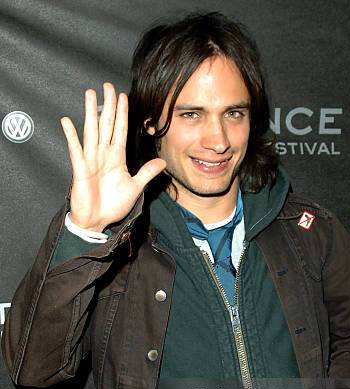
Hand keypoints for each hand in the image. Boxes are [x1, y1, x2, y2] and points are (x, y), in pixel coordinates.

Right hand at [60, 82, 165, 231]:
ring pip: (92, 131)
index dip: (122, 113)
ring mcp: (90, 160)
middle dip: (108, 105)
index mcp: (116, 158)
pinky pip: (76, 149)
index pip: (119, 130)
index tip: (122, 97)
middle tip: (107, 86)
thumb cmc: (113, 205)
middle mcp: (103, 155)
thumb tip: (161, 162)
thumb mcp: (135, 187)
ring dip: (90, 112)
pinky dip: (71, 136)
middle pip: (106, 125)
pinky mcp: (80, 169)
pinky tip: (67, 122)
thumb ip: (146, 173)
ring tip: (89, 94)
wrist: (97, 221)